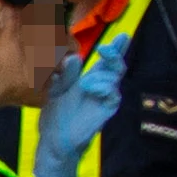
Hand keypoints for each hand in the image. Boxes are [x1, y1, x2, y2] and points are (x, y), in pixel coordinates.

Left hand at [33, 35, 130, 176]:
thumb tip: (73, 57)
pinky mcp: (106, 110)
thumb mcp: (55, 90)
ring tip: (84, 83)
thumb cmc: (56, 115)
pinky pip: (113, 95)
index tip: (122, 35)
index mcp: (90, 79)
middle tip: (106, 48)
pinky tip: (90, 88)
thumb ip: (64, 75)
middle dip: (115, 54)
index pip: (106, 61)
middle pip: (116, 66)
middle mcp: (101, 87)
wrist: (54, 140)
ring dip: (101, 75)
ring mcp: (105, 98)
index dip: (116, 48)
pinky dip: (103, 88)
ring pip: (114, 79)